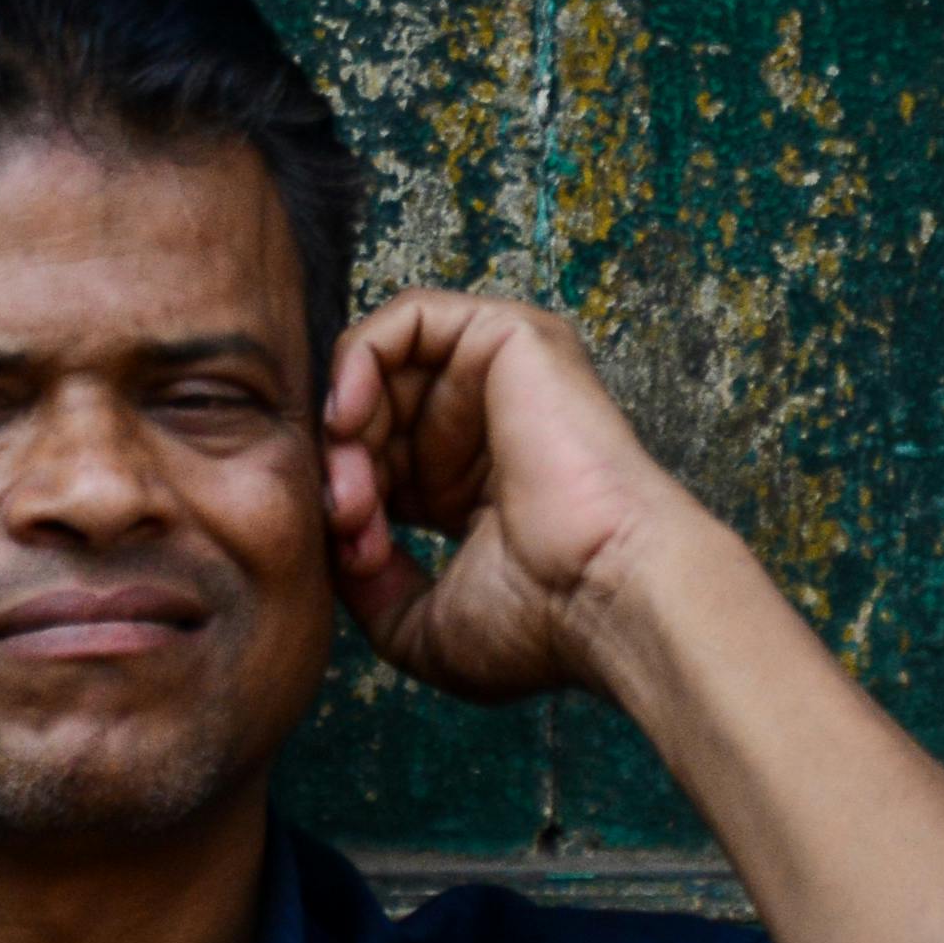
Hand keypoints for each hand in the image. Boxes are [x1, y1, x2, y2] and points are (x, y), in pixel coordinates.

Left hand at [318, 291, 715, 706]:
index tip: (350, 557)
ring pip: (380, 371)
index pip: (370, 465)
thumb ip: (364, 586)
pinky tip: (350, 419)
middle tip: (345, 520)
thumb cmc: (538, 623)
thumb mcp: (419, 624)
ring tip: (353, 484)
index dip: (343, 504)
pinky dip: (359, 360)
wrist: (608, 594)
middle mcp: (483, 427)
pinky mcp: (511, 338)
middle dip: (338, 468)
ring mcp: (500, 379)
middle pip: (368, 416)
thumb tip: (335, 550)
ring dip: (345, 424)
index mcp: (467, 487)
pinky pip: (408, 318)